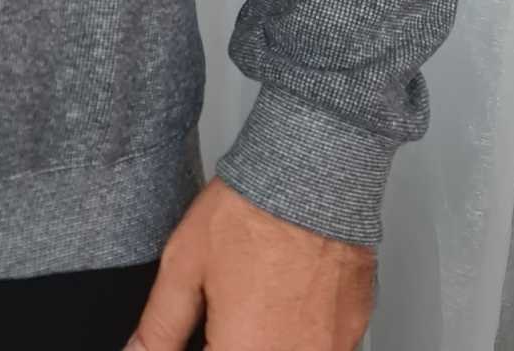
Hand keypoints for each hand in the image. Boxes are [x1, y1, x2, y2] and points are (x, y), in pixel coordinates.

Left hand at [126, 176, 376, 350]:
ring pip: (280, 349)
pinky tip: (283, 292)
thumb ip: (161, 325)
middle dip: (229, 338)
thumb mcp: (183, 264)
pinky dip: (296, 330)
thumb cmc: (250, 214)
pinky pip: (316, 345)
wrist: (311, 178)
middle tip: (224, 305)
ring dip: (263, 335)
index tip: (201, 329)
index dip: (203, 342)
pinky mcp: (351, 334)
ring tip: (254, 291)